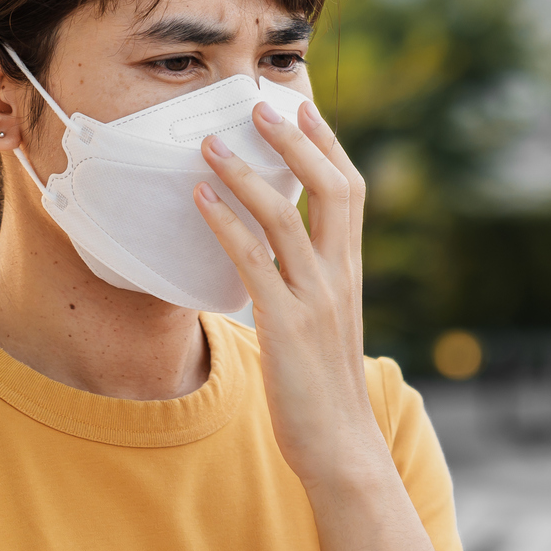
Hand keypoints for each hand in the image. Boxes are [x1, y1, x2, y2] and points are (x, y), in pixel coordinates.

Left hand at [194, 99, 385, 489]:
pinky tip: (200, 199)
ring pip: (287, 218)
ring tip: (209, 142)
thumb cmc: (323, 390)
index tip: (301, 108)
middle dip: (297, 141)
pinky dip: (226, 223)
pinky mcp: (287, 325)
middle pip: (332, 188)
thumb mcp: (323, 325)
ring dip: (246, 174)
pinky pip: (254, 261)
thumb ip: (307, 286)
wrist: (341, 447)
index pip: (349, 191)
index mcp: (350, 272)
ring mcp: (316, 299)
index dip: (327, 145)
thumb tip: (274, 260)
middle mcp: (340, 276)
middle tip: (261, 104)